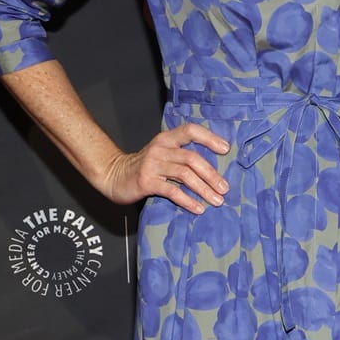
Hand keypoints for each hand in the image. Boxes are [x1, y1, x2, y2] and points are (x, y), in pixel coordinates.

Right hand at [99, 123, 230, 214]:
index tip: (226, 149)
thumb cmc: (144, 167)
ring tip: (217, 200)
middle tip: (225, 188)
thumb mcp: (162, 154)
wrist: (113, 176)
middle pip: (192, 158)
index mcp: (166, 139)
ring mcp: (152, 165)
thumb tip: (212, 169)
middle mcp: (160, 148)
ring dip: (204, 189)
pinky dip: (188, 200)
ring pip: (185, 174)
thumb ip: (181, 155)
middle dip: (211, 174)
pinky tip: (198, 208)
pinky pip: (172, 191)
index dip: (209, 138)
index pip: (190, 130)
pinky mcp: (146, 182)